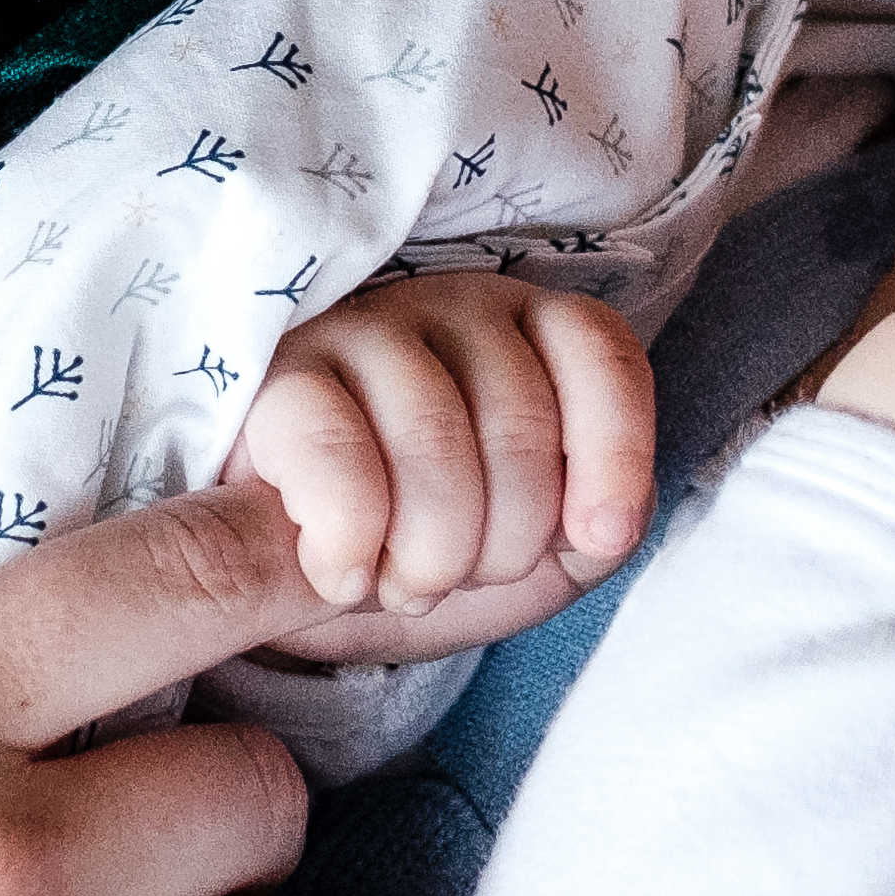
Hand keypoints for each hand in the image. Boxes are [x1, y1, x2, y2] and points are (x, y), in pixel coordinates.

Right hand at [224, 270, 658, 660]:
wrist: (308, 572)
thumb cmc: (432, 542)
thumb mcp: (540, 550)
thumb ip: (597, 526)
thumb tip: (604, 525)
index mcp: (529, 332)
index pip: (599, 351)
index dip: (614, 451)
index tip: (597, 538)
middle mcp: (450, 308)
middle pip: (519, 422)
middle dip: (504, 543)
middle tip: (463, 578)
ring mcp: (361, 331)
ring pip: (433, 440)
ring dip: (430, 556)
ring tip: (406, 587)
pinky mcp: (280, 379)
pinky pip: (336, 456)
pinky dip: (350, 544)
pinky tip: (345, 576)